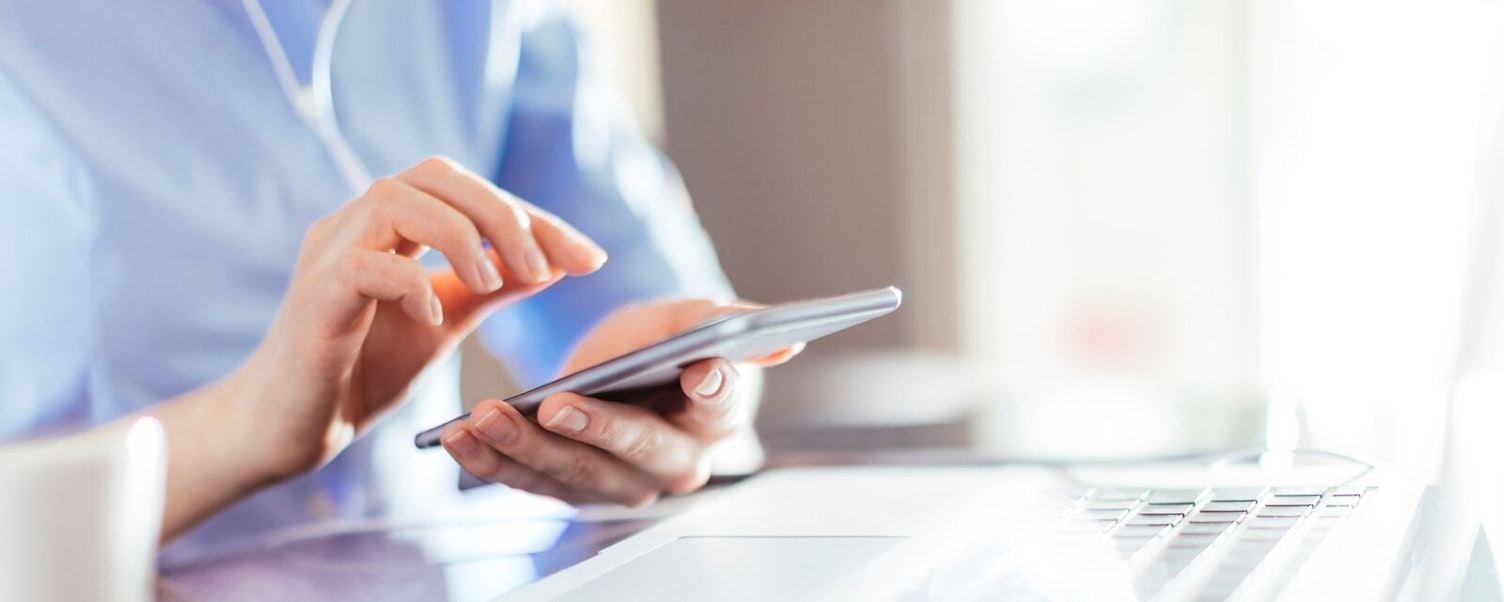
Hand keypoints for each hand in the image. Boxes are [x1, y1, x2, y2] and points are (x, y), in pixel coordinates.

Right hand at [226, 156, 606, 481]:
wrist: (293, 427)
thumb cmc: (364, 369)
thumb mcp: (446, 321)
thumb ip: (492, 287)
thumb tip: (556, 262)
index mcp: (392, 224)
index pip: (469, 191)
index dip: (534, 217)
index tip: (590, 259)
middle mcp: (357, 223)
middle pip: (436, 175)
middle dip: (503, 213)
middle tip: (546, 267)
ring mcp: (329, 253)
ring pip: (396, 198)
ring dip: (460, 235)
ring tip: (493, 282)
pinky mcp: (314, 297)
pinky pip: (364, 264)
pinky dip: (412, 284)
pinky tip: (435, 319)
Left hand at [440, 299, 801, 505]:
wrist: (626, 367)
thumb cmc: (667, 342)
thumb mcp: (693, 319)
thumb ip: (728, 326)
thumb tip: (785, 340)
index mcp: (716, 419)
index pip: (720, 405)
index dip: (712, 389)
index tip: (701, 372)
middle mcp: (673, 465)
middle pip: (634, 452)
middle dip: (591, 430)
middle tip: (555, 405)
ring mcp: (619, 484)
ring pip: (572, 474)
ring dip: (523, 449)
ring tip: (483, 417)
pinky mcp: (568, 487)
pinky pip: (527, 480)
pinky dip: (489, 460)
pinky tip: (456, 436)